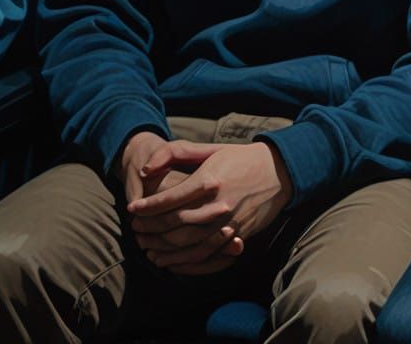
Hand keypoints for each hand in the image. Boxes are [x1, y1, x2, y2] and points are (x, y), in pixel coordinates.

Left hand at [116, 134, 240, 272]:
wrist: (279, 170)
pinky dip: (185, 262)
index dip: (146, 207)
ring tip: (148, 247)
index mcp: (209, 179)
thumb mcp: (209, 148)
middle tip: (135, 229)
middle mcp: (218, 203)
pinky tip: (172, 260)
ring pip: (188, 244)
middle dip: (150, 229)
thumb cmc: (240, 158)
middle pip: (174, 225)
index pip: (169, 200)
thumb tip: (146, 169)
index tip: (132, 210)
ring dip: (163, 249)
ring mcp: (230, 222)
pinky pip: (207, 255)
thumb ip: (175, 153)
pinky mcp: (239, 234)